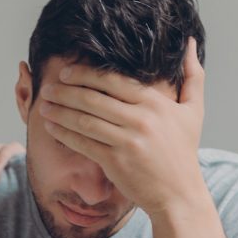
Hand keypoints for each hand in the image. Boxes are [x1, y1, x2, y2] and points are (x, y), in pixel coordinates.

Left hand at [38, 38, 205, 215]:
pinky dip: (64, 134)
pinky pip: (83, 143)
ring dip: (60, 111)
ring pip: (84, 120)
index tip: (67, 72)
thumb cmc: (184, 152)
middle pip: (93, 98)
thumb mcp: (194, 111)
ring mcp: (126, 141)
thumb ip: (193, 76)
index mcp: (155, 103)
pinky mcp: (115, 162)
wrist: (179, 194)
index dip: (85, 74)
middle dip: (65, 91)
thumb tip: (189, 43)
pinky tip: (51, 127)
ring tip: (44, 105)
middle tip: (48, 87)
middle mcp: (140, 120)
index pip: (113, 81)